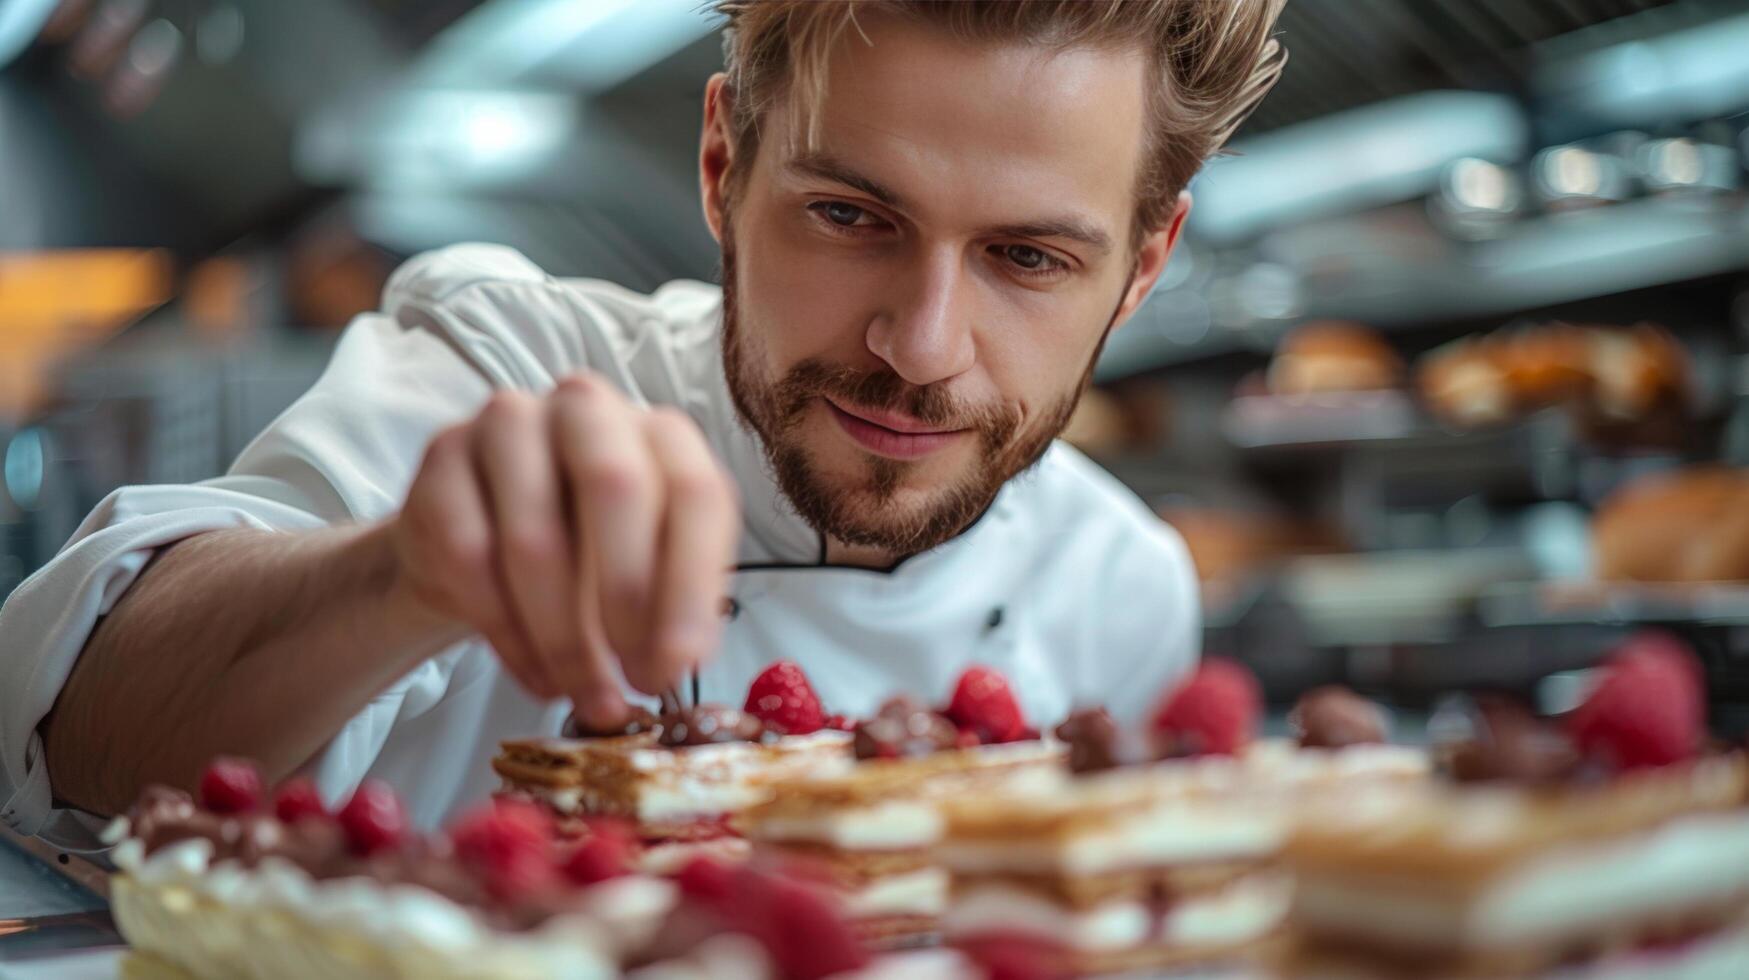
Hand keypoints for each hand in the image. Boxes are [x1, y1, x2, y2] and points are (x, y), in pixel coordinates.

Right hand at [388, 373, 739, 726]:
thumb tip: (676, 660)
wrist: (479, 532)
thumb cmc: (583, 549)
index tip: (674, 667)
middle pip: (615, 488)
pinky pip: (470, 557)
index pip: (694, 493)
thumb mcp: (649, 566)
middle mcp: (589, 410)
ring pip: (534, 538)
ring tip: (582, 692)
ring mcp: (510, 422)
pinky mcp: (444, 456)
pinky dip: (507, 634)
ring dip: (562, 638)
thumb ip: (675, 604)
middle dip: (626, 601)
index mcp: (661, 432)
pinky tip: (534, 672)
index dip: (689, 588)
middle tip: (629, 680)